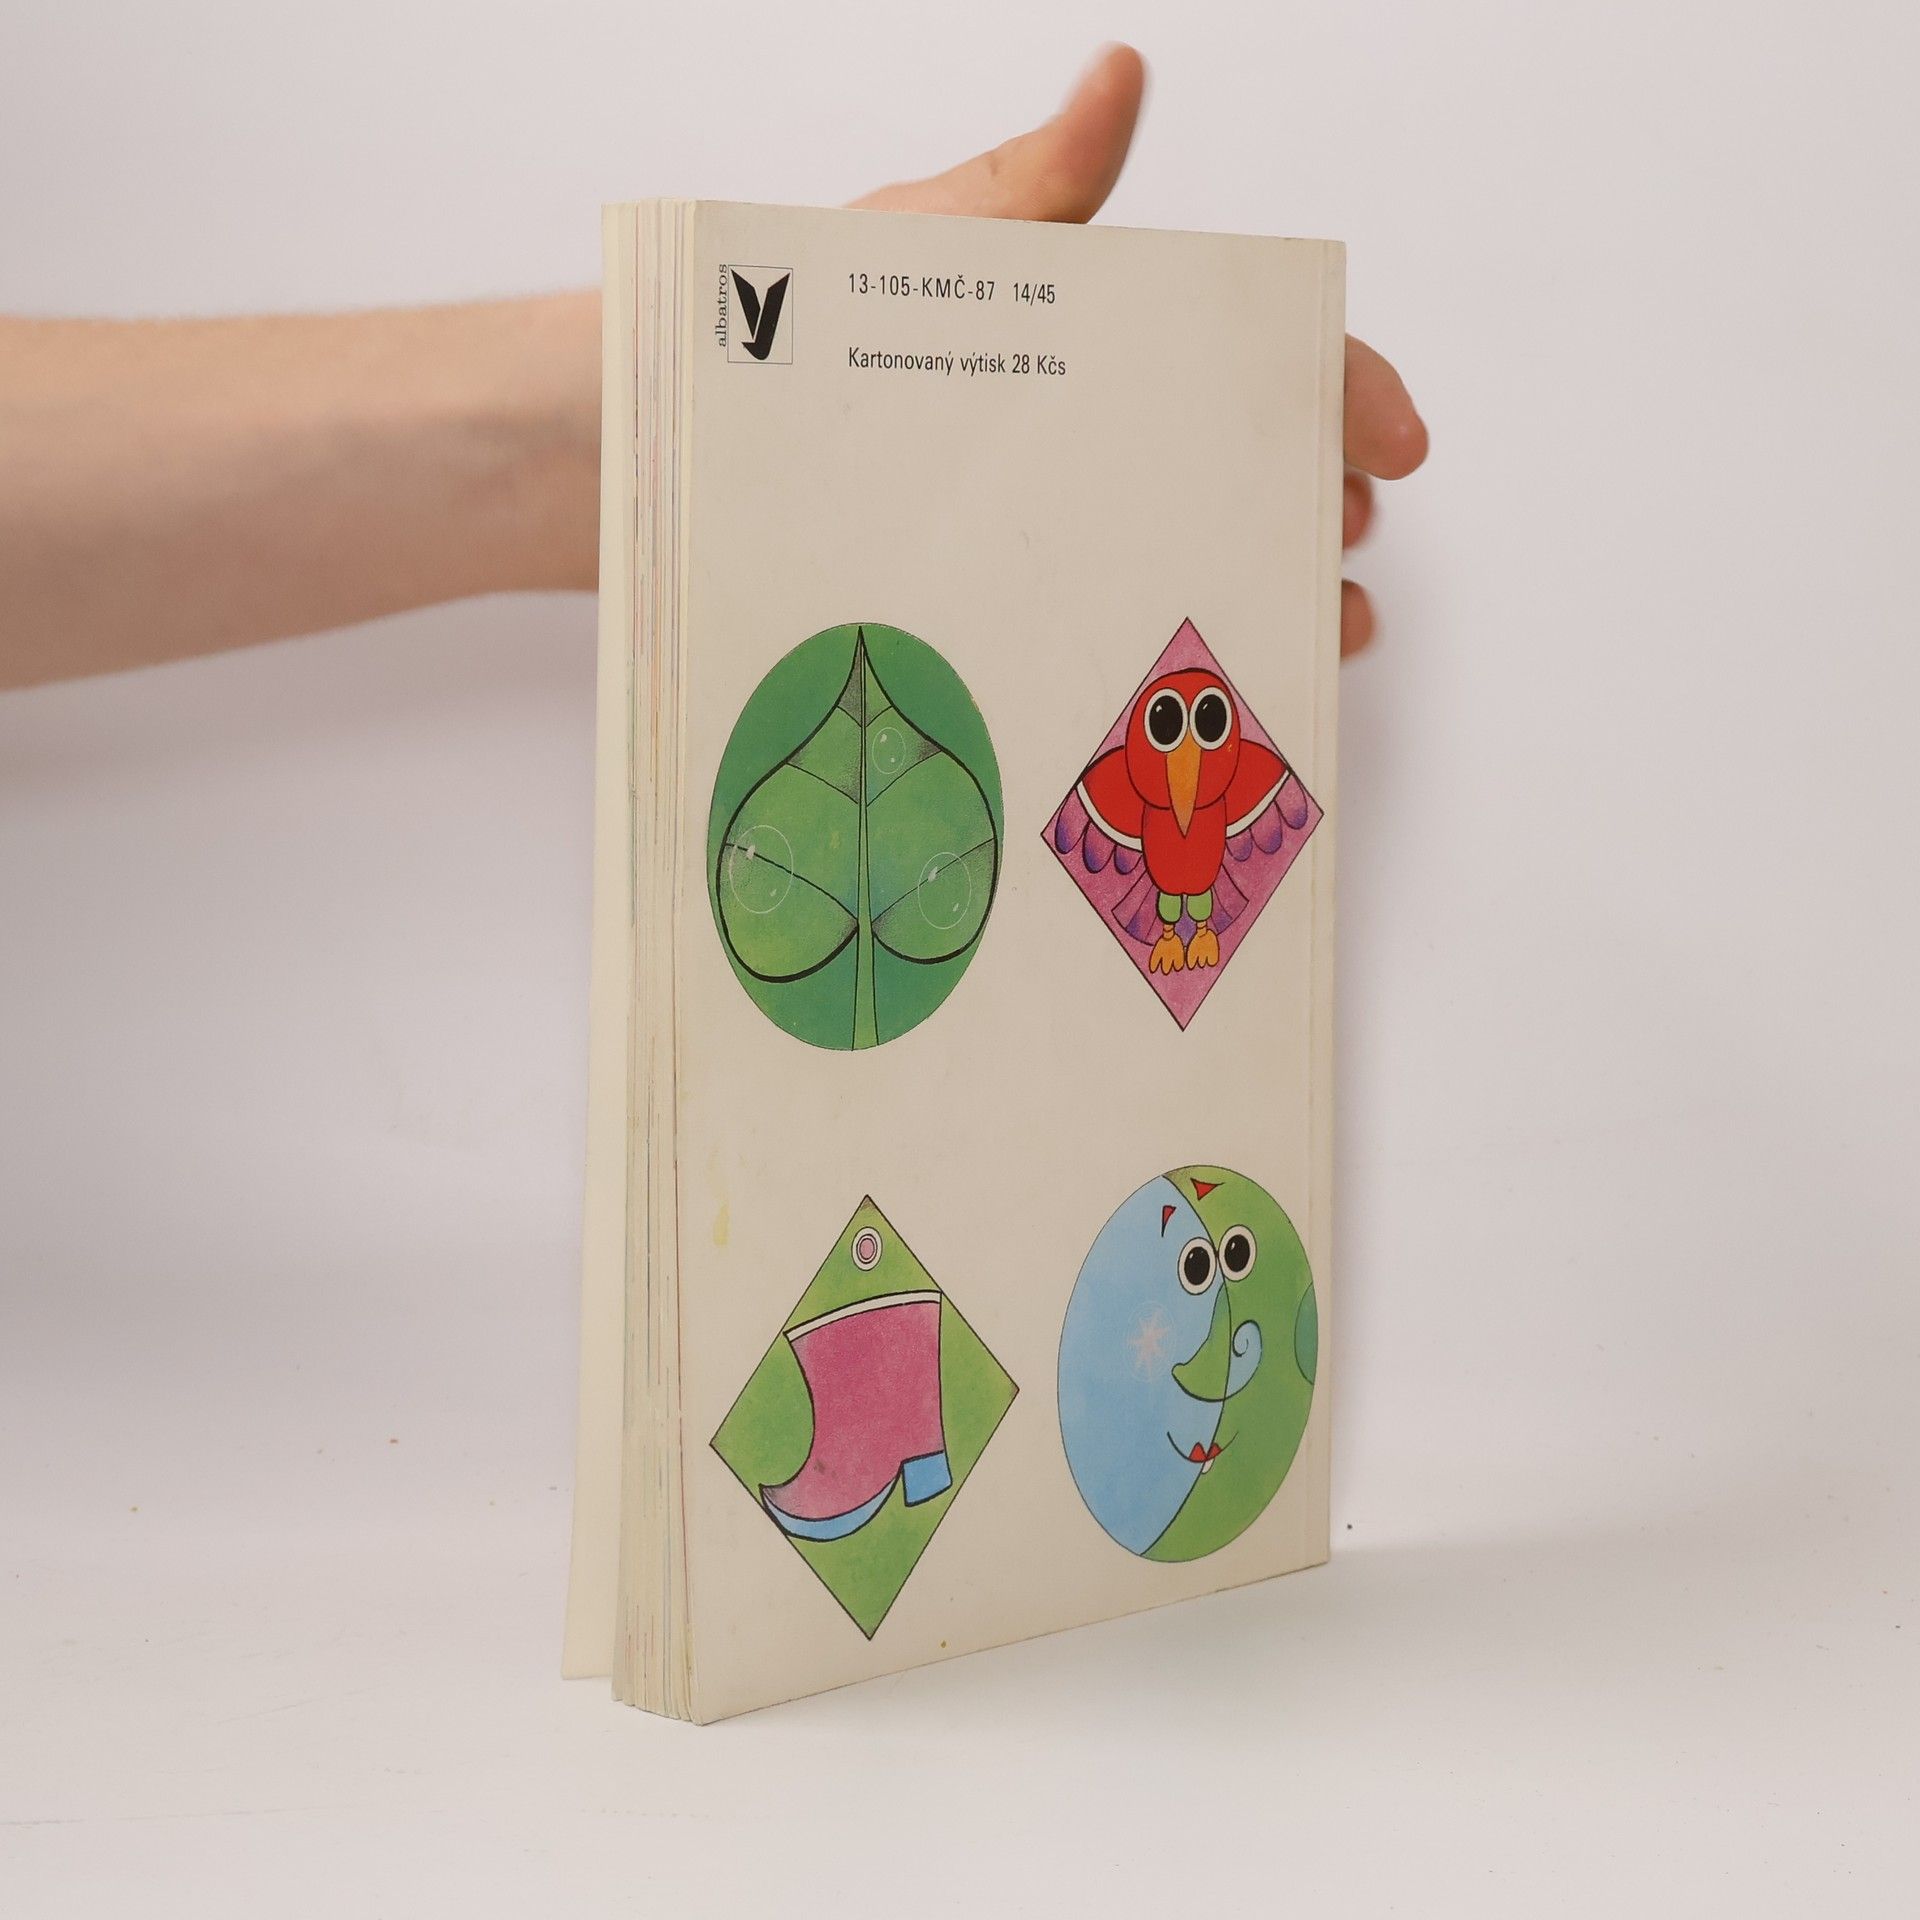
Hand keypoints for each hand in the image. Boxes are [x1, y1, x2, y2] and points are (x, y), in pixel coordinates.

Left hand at [855, 45, 1427, 656]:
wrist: (714, 445)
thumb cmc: (812, 341)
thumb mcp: (926, 255)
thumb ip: (1029, 190)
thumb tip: (1115, 77)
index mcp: (1094, 335)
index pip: (1246, 349)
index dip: (1335, 387)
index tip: (1393, 440)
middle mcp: (1092, 428)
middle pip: (1241, 454)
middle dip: (1309, 492)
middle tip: (1338, 531)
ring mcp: (1062, 514)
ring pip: (1198, 546)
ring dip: (1271, 576)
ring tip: (1312, 615)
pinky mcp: (1021, 593)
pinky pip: (1126, 625)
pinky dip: (1191, 643)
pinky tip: (1225, 667)